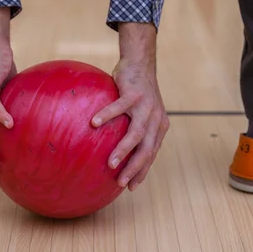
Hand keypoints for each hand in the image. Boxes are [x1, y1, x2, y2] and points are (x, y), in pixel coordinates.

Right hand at [91, 23, 168, 190]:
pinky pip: (119, 107)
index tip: (131, 187)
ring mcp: (146, 106)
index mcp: (158, 127)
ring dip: (124, 150)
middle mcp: (155, 119)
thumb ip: (133, 131)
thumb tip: (116, 154)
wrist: (140, 64)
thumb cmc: (136, 93)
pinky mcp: (134, 94)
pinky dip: (107, 116)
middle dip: (135, 168)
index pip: (151, 154)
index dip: (142, 172)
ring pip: (137, 133)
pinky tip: (94, 123)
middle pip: (147, 149)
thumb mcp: (140, 114)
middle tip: (121, 182)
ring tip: (111, 164)